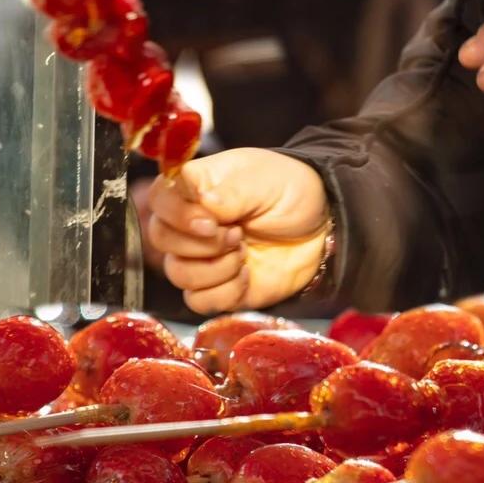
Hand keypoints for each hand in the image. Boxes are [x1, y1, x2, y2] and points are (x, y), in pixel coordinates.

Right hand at [142, 148, 331, 313]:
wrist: (324, 226)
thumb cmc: (292, 192)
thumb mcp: (263, 181)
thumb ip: (229, 192)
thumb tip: (201, 205)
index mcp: (197, 186)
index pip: (159, 197)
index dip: (176, 214)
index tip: (210, 222)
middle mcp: (191, 222)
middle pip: (161, 239)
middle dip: (201, 243)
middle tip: (237, 234)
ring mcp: (202, 256)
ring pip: (177, 273)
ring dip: (215, 267)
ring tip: (245, 251)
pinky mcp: (217, 287)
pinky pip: (198, 301)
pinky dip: (225, 291)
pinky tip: (248, 274)